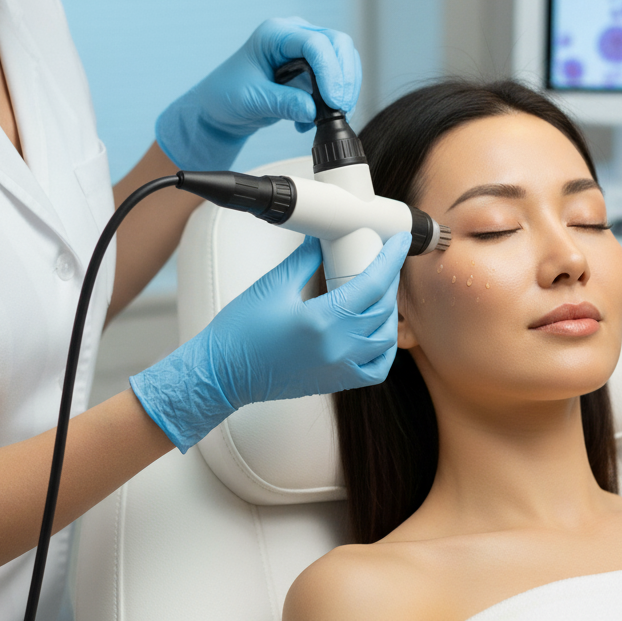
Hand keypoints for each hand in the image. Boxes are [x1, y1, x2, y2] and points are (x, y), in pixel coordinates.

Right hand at [129, 232, 408, 452]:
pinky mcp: (335, 383)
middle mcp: (337, 348)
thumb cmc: (240, 332)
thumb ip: (305, 259)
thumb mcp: (273, 285)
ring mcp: (339, 369)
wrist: (222, 373)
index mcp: (322, 321)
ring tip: (380, 291)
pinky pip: (375, 369)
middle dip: (389, 280)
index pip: (372, 284)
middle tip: (384, 260)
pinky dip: (383, 349)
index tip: (400, 242)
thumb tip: (324, 239)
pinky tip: (377, 331)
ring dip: (389, 312)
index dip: (391, 259)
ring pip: (385, 338)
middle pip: (383, 309)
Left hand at [155, 17, 360, 170]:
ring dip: (345, 88)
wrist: (221, 106)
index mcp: (274, 34)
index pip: (314, 43)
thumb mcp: (252, 100)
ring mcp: (305, 49)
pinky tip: (312, 121)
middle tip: (341, 108)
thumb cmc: (227, 95)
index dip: (329, 71)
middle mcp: (294, 35)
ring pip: (343, 59)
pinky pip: (337, 77)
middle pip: (337, 44)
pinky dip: (335, 98)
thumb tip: (313, 110)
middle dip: (344, 77)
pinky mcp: (312, 68)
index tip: (334, 100)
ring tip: (332, 116)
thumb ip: (283, 103)